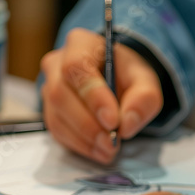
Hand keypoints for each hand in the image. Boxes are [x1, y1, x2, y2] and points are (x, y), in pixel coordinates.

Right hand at [41, 28, 163, 163]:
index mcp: (80, 44)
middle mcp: (57, 63)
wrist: (115, 81)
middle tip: (111, 142)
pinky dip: (78, 145)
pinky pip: (57, 130)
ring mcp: (49, 87)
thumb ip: (144, 98)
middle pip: (60, 94)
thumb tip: (127, 124)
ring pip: (57, 115)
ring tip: (109, 150)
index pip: (76, 67)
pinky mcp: (50, 111)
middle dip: (87, 124)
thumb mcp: (145, 81)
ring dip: (83, 139)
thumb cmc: (127, 76)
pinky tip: (98, 151)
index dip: (93, 96)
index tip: (112, 121)